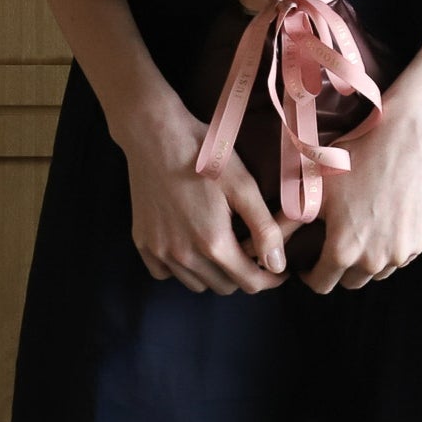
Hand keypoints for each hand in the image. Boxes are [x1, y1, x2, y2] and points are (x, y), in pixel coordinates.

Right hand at [118, 96, 291, 296]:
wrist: (156, 134)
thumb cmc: (204, 154)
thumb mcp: (243, 185)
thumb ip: (264, 228)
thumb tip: (278, 265)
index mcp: (213, 242)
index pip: (250, 283)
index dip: (270, 279)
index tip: (279, 270)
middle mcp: (184, 255)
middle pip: (223, 286)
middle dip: (242, 273)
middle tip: (248, 248)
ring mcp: (160, 251)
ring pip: (195, 283)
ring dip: (213, 273)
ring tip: (220, 245)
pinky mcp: (142, 242)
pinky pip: (165, 273)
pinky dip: (181, 268)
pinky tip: (189, 244)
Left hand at [243, 107, 421, 294]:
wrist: (403, 141)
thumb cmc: (355, 160)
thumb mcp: (315, 189)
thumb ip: (285, 223)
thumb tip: (253, 246)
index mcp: (343, 251)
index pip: (321, 284)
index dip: (310, 274)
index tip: (308, 261)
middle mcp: (373, 261)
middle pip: (349, 282)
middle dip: (338, 268)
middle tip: (333, 243)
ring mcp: (399, 254)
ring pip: (375, 272)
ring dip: (364, 262)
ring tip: (357, 232)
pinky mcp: (417, 244)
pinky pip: (397, 258)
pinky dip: (387, 250)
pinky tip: (380, 225)